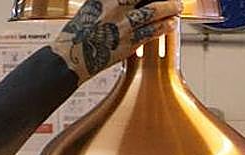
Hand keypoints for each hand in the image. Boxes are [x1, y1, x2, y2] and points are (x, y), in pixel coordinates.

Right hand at [51, 0, 182, 83]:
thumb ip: (109, 2)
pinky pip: (149, 33)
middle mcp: (115, 9)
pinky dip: (162, 27)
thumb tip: (128, 2)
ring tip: (176, 7)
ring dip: (168, 8)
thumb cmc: (77, 34)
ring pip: (152, 12)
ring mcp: (121, 26)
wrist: (69, 59)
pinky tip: (169, 24)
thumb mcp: (91, 7)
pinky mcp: (125, 45)